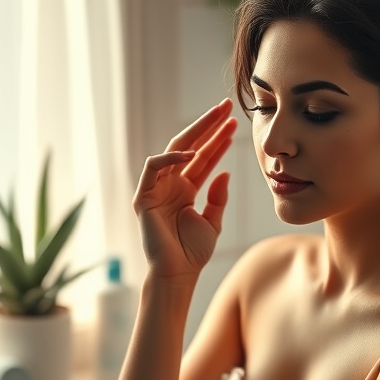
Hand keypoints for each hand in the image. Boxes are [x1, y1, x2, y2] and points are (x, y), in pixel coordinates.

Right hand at [133, 99, 237, 283]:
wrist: (178, 274)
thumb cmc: (193, 253)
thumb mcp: (213, 221)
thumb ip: (218, 197)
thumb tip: (225, 172)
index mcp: (186, 189)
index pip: (204, 157)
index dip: (219, 140)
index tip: (235, 123)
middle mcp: (171, 184)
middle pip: (190, 146)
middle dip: (208, 125)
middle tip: (227, 106)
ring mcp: (156, 188)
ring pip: (174, 149)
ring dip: (196, 132)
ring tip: (217, 116)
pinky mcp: (144, 196)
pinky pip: (154, 167)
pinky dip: (171, 157)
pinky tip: (192, 151)